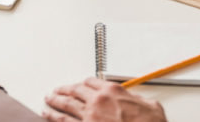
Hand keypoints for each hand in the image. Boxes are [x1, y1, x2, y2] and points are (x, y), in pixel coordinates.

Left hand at [44, 78, 165, 121]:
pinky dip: (54, 118)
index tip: (80, 85)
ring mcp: (90, 116)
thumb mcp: (151, 106)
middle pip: (75, 90)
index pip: (91, 81)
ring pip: (66, 105)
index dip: (84, 83)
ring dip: (55, 101)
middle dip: (64, 90)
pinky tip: (48, 115)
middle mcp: (98, 101)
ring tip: (48, 99)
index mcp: (113, 91)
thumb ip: (137, 100)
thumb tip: (135, 100)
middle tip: (57, 90)